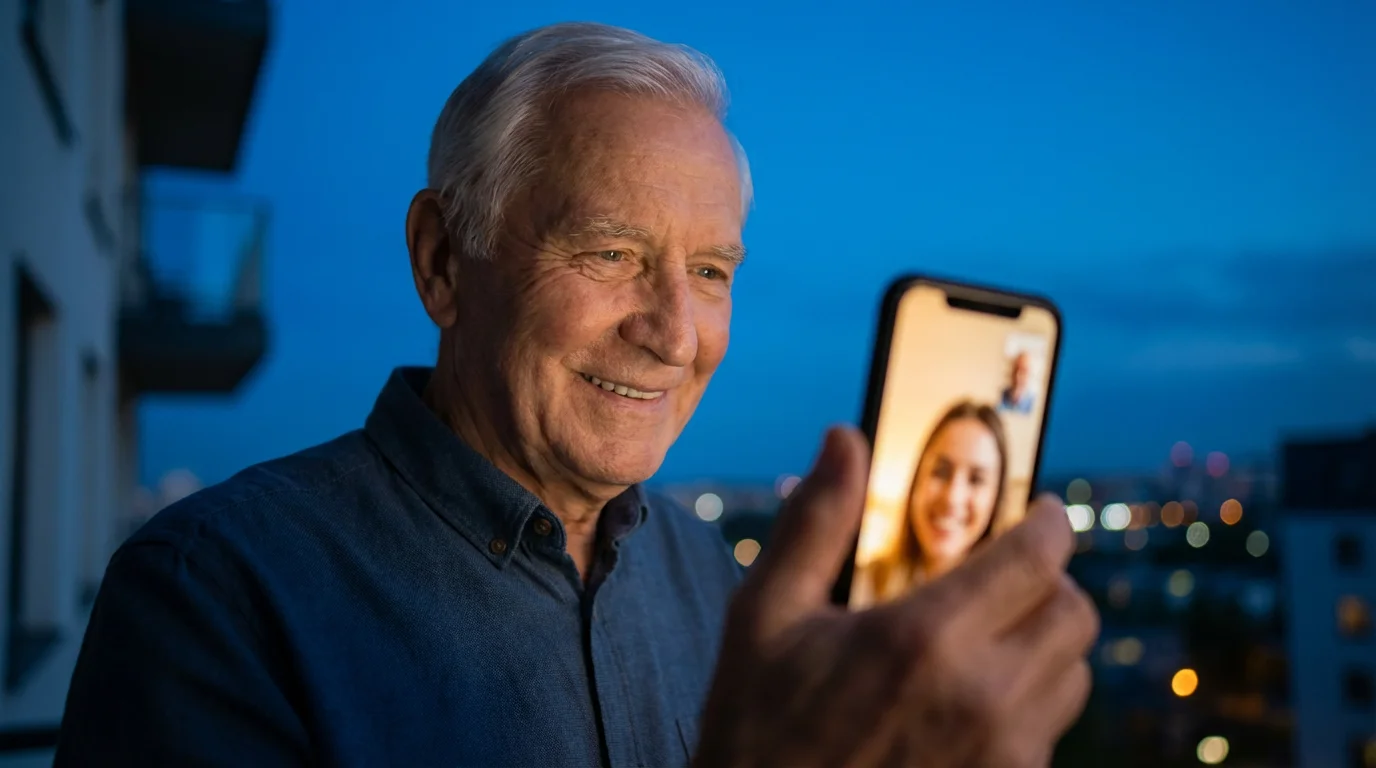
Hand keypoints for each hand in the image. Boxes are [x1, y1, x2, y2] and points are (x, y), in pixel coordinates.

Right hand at [694, 426, 1098, 767]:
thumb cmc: (756, 728)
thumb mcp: (765, 617)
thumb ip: (815, 522)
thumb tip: (846, 439)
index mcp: (925, 638)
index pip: (1038, 557)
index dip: (1050, 524)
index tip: (1041, 513)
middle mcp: (984, 697)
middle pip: (1074, 615)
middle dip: (1051, 582)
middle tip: (1012, 575)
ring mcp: (1004, 756)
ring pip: (1073, 677)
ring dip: (1045, 646)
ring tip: (990, 641)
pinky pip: (1050, 735)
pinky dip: (1029, 706)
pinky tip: (970, 703)